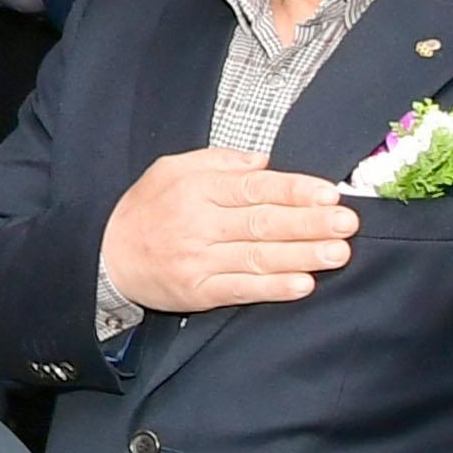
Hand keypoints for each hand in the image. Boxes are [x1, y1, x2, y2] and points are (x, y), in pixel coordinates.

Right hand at [99, 147, 355, 313]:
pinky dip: (273, 287)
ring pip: (258, 256)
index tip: (329, 193)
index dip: (294, 190)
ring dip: (302, 255)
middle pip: (262, 223)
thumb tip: (265, 161)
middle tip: (347, 223)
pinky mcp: (197, 292)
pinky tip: (302, 284)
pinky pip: (241, 289)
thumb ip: (220, 160)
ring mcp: (197, 259)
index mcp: (195, 187)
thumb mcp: (172, 169)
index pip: (253, 187)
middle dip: (309, 222)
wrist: (105, 256)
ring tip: (338, 252)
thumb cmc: (147, 209)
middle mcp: (197, 223)